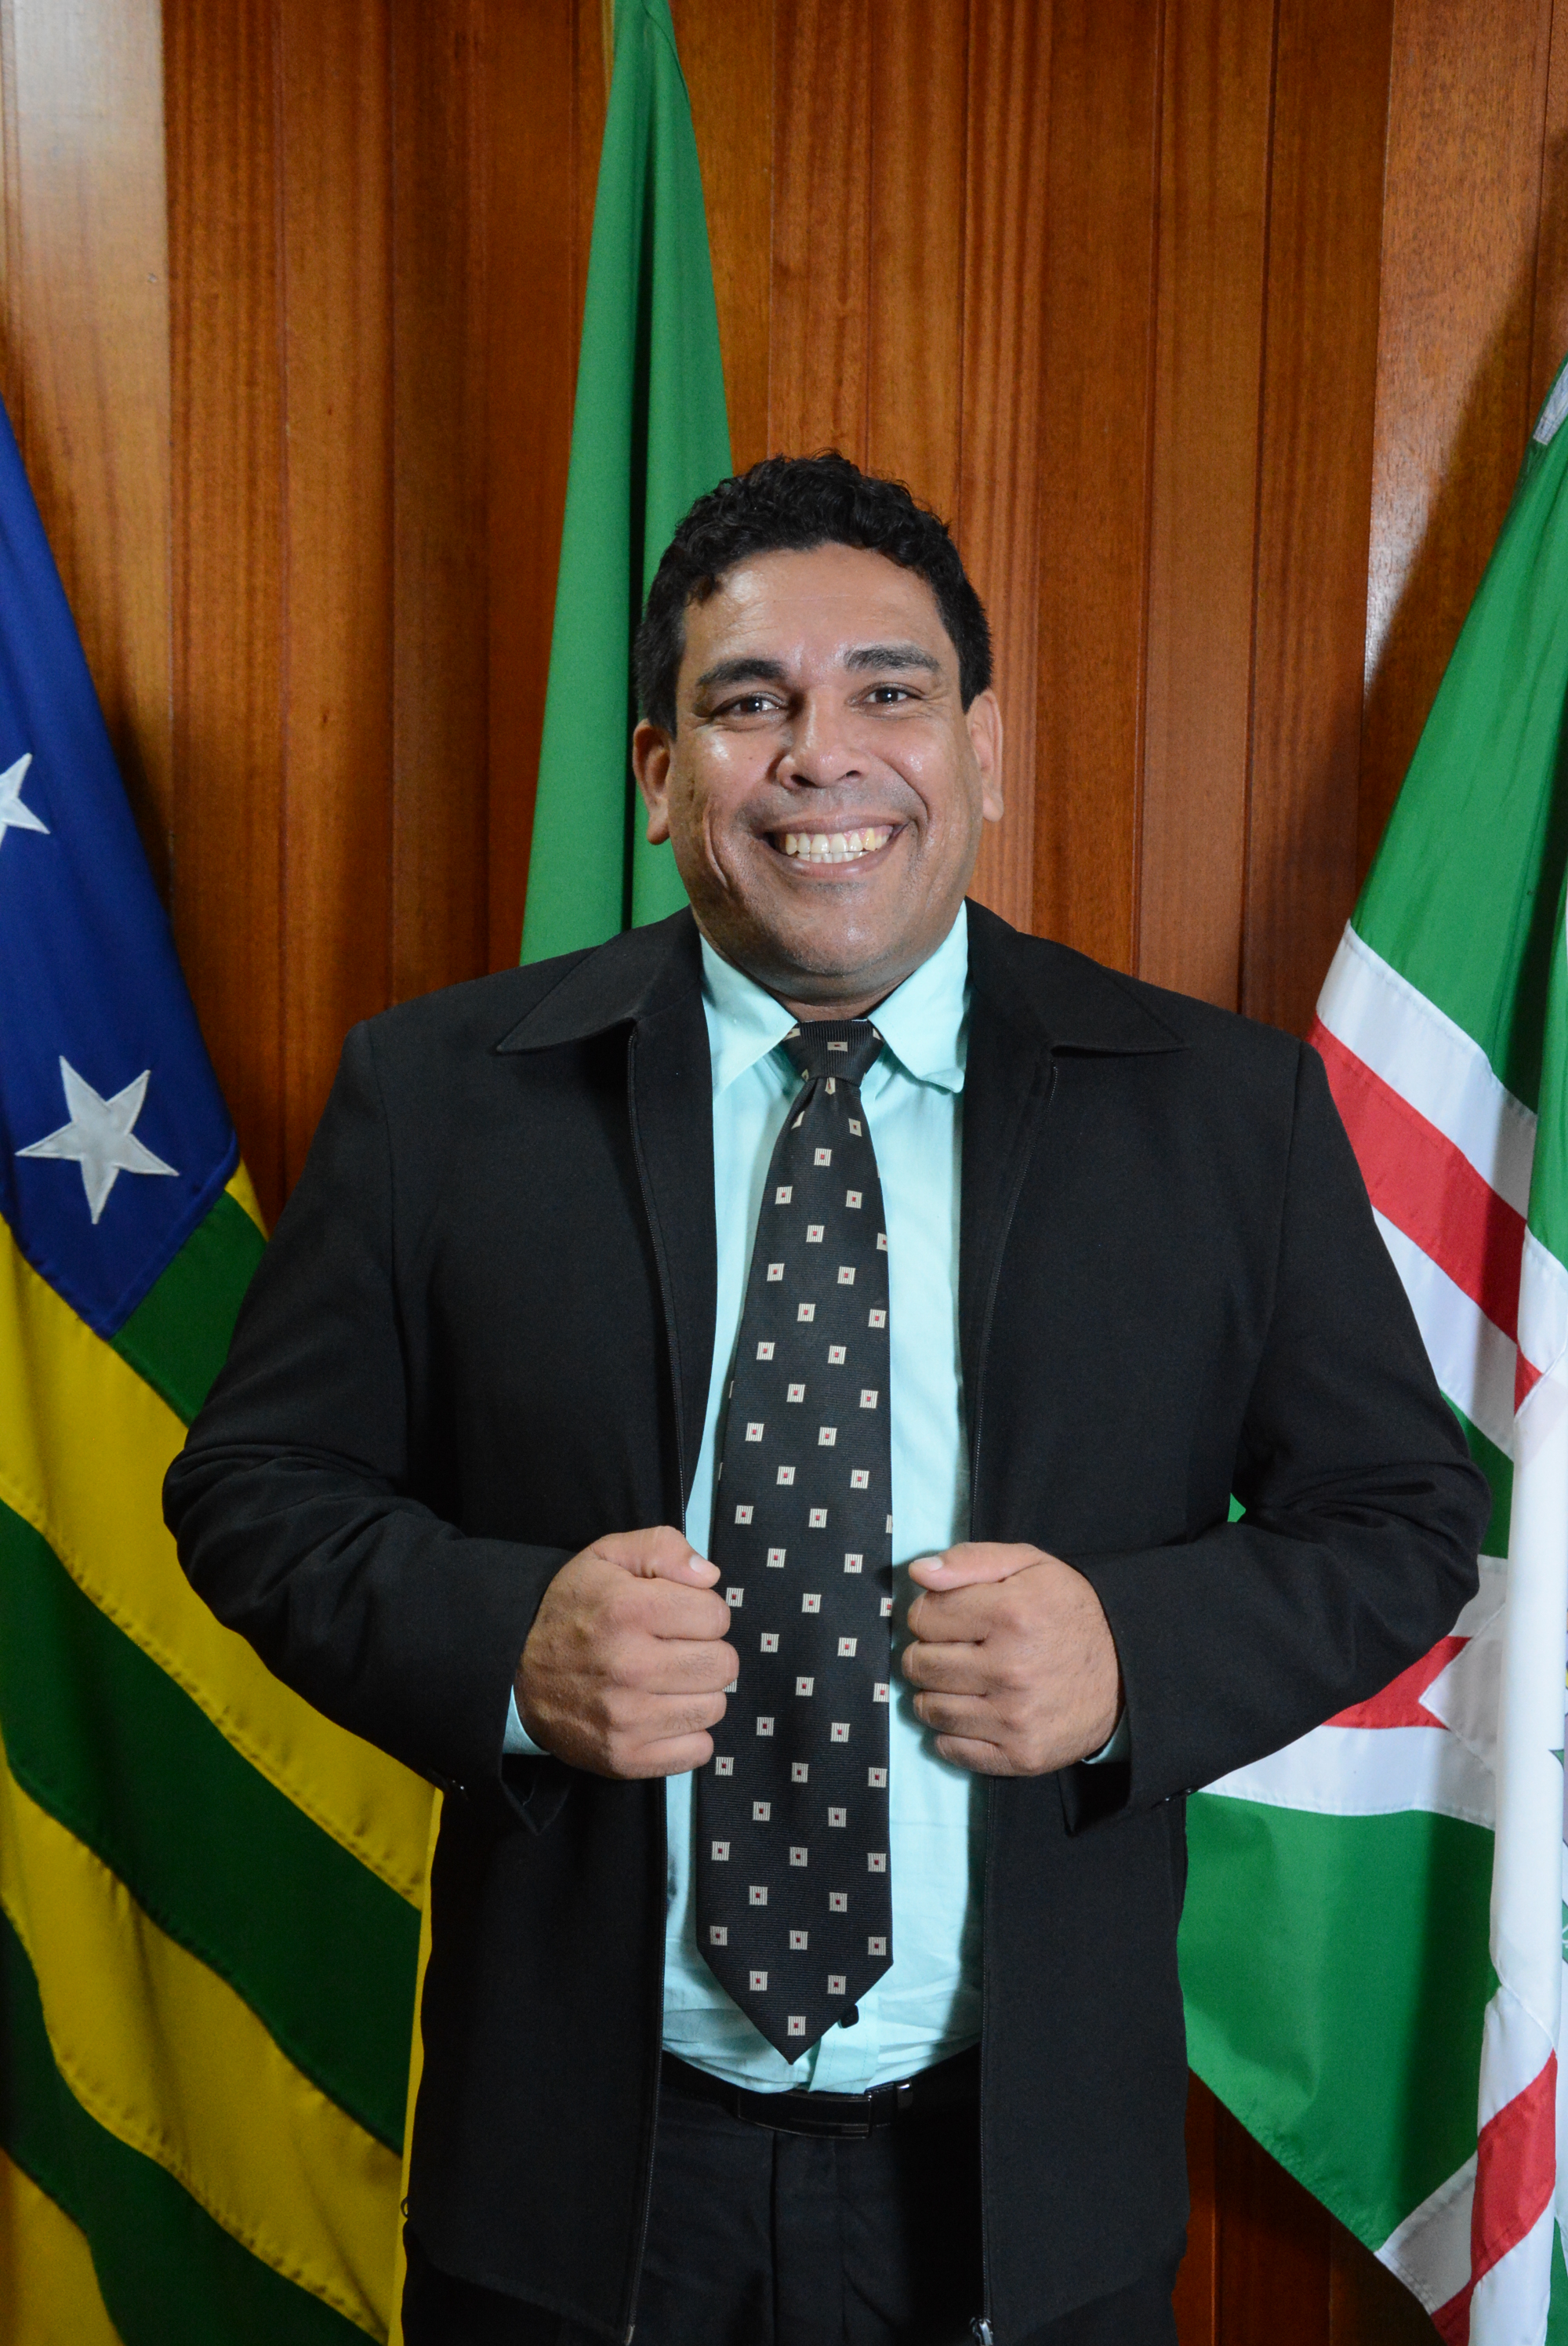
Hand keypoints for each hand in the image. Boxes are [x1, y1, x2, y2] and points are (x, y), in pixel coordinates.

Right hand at [516, 1527, 736, 1778]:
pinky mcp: (624, 1757)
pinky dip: (688, 1735)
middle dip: (707, 1652)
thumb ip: (662, 1547)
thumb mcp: (607, 1557)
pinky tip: (663, 1715)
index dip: (703, 1612)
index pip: (717, 1616)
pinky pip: (697, 1751)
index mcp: (628, 1610)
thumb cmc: (571, 1610)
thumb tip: (709, 1577)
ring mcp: (627, 1719)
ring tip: (668, 1683)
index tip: (680, 1617)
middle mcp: (629, 1666)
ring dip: (698, 1693)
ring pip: (714, 1708)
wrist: (514, 1672)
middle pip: (723, 1665)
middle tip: (679, 1651)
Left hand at [901, 1542, 1121, 1775]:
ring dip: (934, 1694)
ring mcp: (1016, 1718)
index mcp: (1010, 1614)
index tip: (950, 1618)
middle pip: (920, 1665)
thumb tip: (919, 1572)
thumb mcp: (1029, 1565)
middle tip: (952, 1651)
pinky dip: (950, 1734)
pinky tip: (971, 1712)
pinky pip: (952, 1749)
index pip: (923, 1617)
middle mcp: (1011, 1669)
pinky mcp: (1021, 1755)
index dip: (930, 1614)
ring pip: (930, 1709)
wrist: (1128, 1669)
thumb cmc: (1069, 1611)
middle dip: (927, 1653)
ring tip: (959, 1681)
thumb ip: (970, 1560)